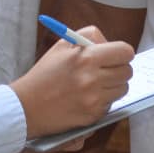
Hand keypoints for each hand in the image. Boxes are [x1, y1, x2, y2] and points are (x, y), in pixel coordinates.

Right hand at [10, 25, 133, 137]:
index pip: (125, 52)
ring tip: (96, 84)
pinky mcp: (92, 115)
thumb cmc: (45, 73)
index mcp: (87, 57)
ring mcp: (94, 99)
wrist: (26, 106)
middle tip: (108, 69)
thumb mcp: (62, 44)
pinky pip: (110, 105)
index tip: (117, 55)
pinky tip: (87, 98)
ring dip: (113, 86)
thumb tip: (109, 43)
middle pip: (127, 72)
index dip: (123, 53)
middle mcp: (93, 79)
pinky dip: (103, 101)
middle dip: (120, 69)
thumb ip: (89, 37)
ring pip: (122, 89)